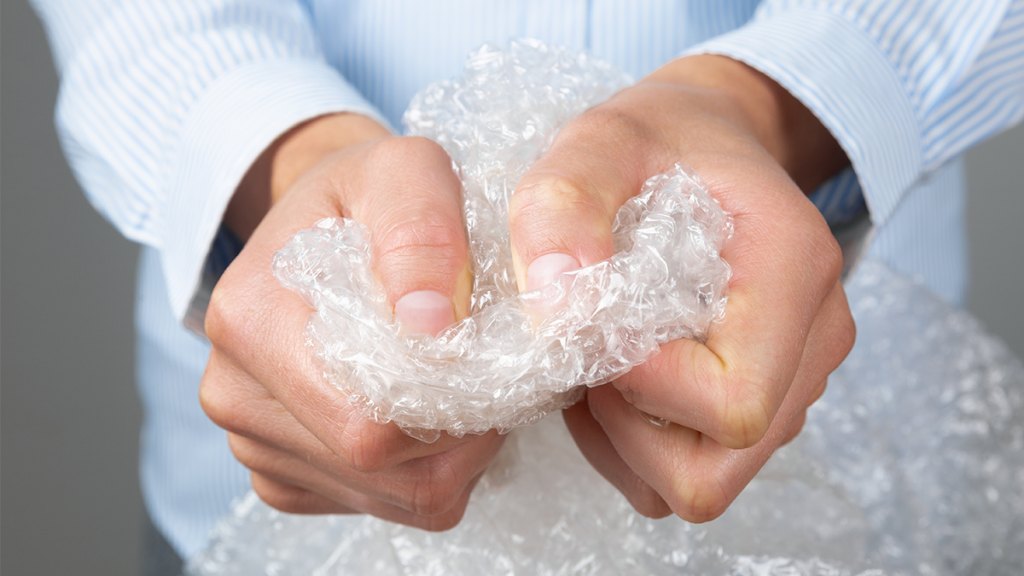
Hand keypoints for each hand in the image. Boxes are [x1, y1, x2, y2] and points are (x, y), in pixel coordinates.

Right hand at [201, 114, 502, 528]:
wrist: (325, 219)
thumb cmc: (369, 192)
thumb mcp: (406, 170)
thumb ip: (422, 233)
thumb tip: (428, 328)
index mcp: (251, 321)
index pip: (369, 424)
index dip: (453, 408)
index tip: (487, 361)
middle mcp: (234, 393)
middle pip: (380, 470)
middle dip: (456, 433)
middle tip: (483, 372)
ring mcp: (251, 441)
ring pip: (388, 496)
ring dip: (445, 452)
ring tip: (450, 380)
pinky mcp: (279, 471)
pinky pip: (376, 503)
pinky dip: (419, 468)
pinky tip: (418, 408)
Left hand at [509, 56, 855, 519]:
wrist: (707, 141)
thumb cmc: (659, 139)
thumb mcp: (600, 141)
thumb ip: (565, 206)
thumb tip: (556, 304)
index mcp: (794, 272)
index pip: (731, 401)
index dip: (641, 384)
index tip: (594, 324)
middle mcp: (814, 340)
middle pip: (717, 468)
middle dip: (628, 427)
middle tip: (592, 350)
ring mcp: (797, 380)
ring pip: (700, 481)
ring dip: (626, 437)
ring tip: (602, 357)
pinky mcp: (768, 402)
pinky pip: (690, 473)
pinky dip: (634, 445)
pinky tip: (616, 378)